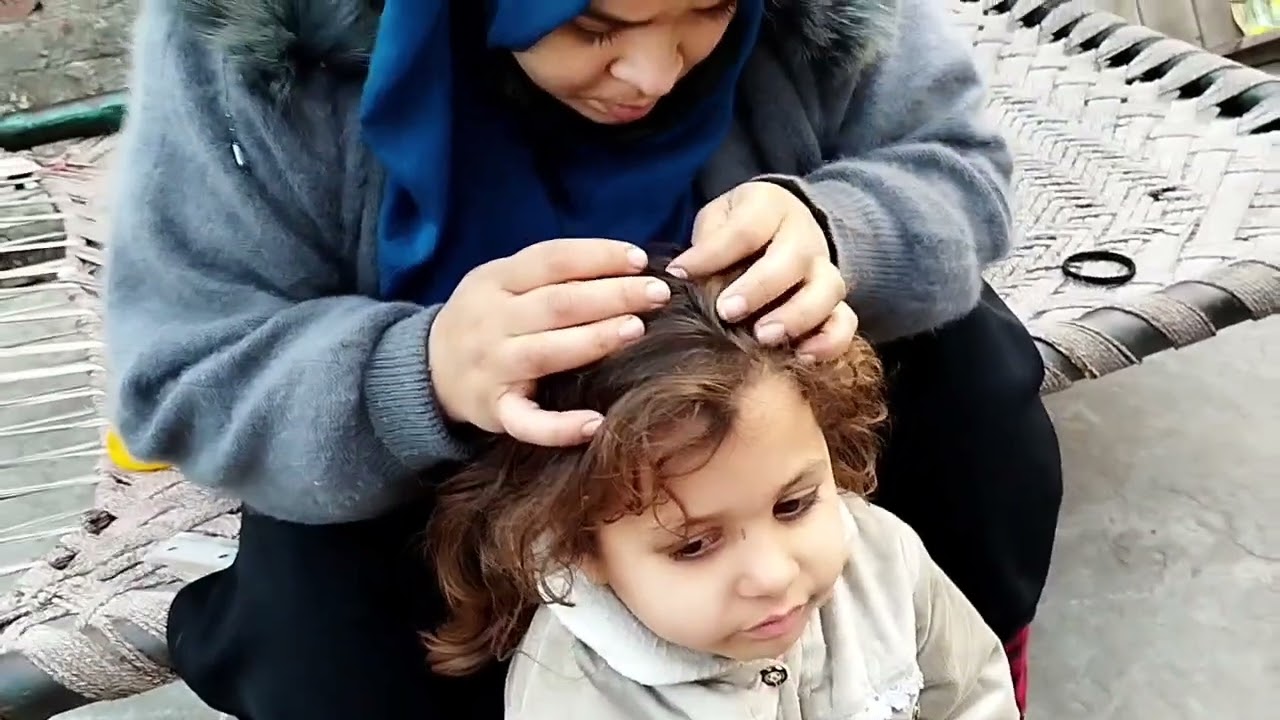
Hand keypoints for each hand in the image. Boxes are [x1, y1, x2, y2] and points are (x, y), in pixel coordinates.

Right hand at [429, 239, 669, 445]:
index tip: (640, 259)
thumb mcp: (503, 282)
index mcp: (496, 280)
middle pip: (557, 304)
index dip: (597, 256)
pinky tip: (595, 424)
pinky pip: (527, 422)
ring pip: (545, 353)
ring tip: (636, 330)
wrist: (427, 371)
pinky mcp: (494, 411)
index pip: (551, 260)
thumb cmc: (488, 319)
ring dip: (593, 340)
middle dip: (612, 295)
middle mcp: (491, 321)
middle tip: (657, 295)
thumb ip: (552, 274)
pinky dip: (560, 427)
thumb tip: (628, 266)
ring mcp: (491, 367)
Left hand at [669, 181, 856, 360]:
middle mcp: (804, 236)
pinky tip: (802, 358)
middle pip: (793, 258)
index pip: (746, 228)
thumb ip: (705, 243)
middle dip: (760, 288)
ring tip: (764, 338)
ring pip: (827, 289)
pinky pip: (845, 321)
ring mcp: (823, 270)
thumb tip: (684, 273)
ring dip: (797, 316)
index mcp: (769, 207)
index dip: (713, 253)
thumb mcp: (717, 221)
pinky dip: (830, 341)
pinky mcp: (835, 302)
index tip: (681, 273)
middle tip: (728, 312)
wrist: (782, 231)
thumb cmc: (737, 230)